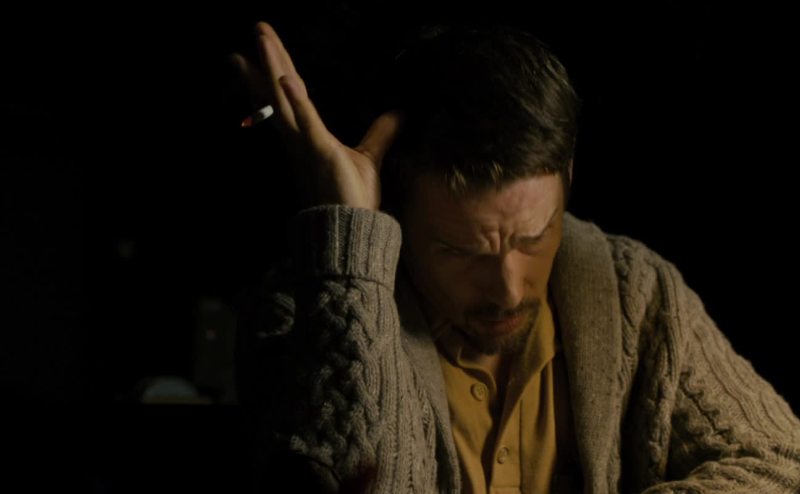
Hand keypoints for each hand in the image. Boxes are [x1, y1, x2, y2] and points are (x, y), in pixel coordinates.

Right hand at [230, 22, 401, 209]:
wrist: (350, 229)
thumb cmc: (353, 198)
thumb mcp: (369, 156)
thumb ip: (381, 133)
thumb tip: (399, 113)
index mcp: (306, 137)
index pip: (290, 97)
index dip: (276, 72)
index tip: (262, 49)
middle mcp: (297, 138)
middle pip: (279, 91)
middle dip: (268, 60)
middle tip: (258, 28)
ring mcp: (304, 144)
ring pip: (282, 99)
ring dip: (271, 67)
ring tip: (262, 38)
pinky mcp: (318, 152)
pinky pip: (305, 122)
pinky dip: (295, 101)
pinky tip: (285, 78)